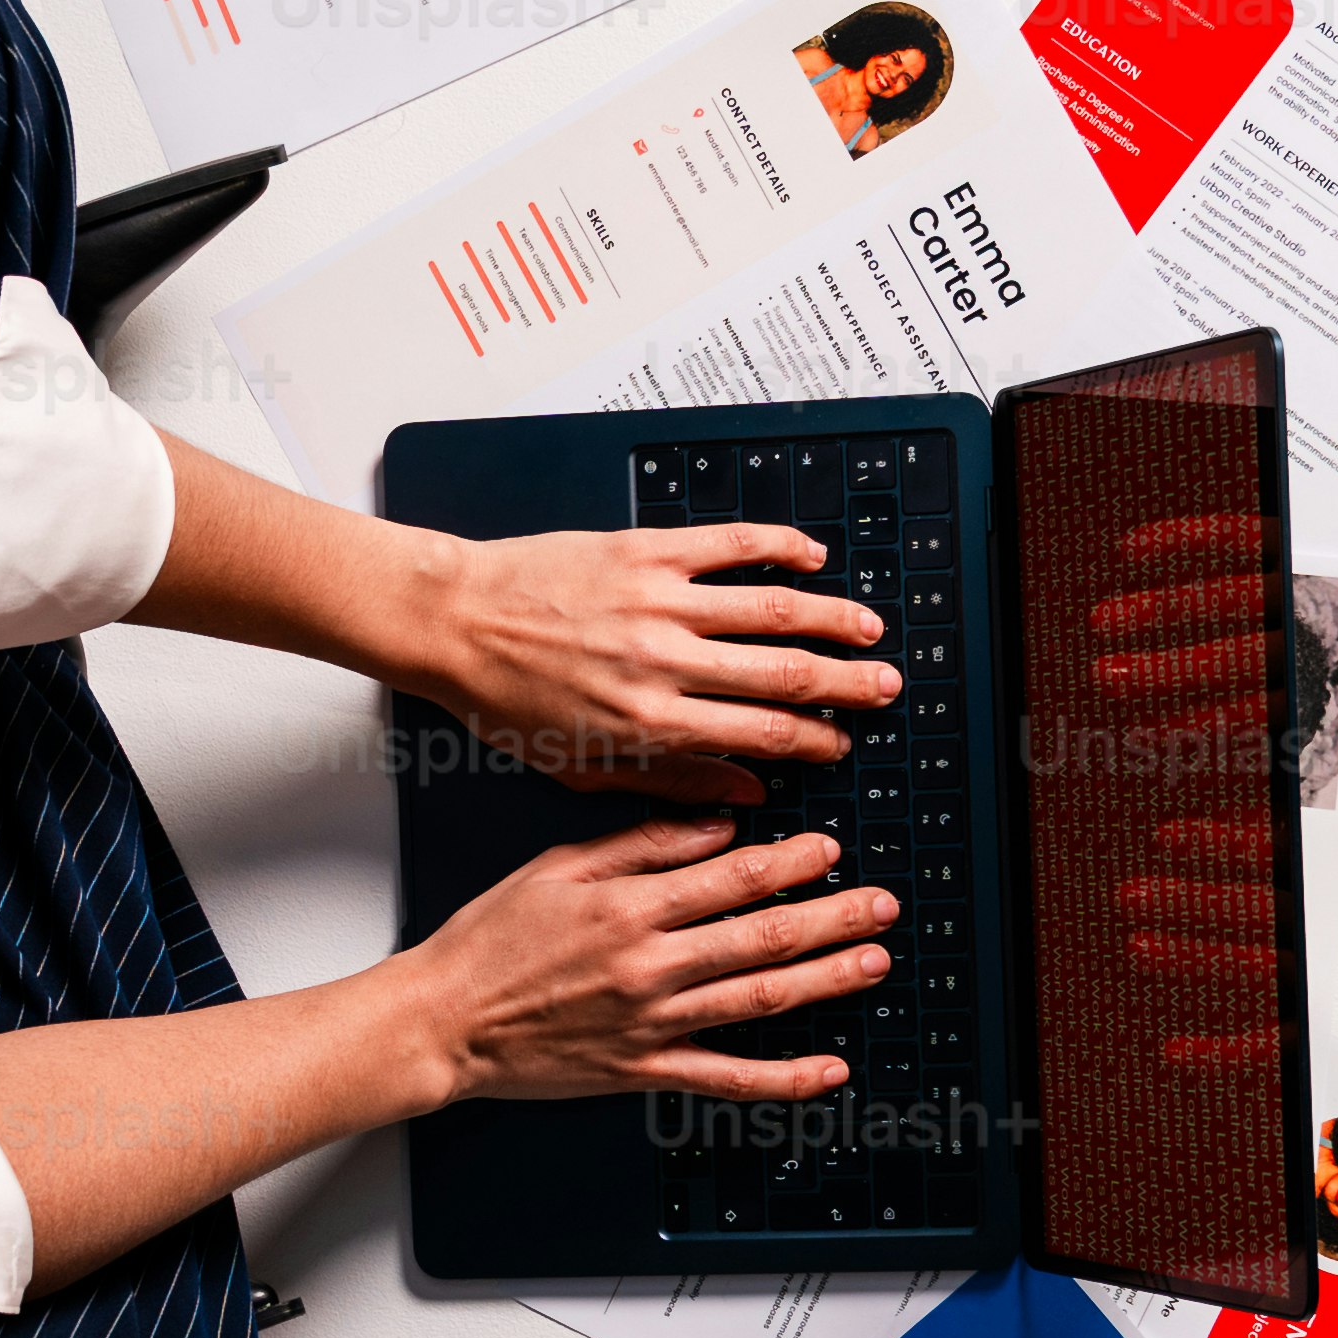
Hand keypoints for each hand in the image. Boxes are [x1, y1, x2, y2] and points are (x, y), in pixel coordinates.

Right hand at [398, 819, 901, 1107]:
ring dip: (825, 980)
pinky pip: (728, 1078)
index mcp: (628, 907)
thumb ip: (639, 845)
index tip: (830, 851)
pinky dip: (784, 1078)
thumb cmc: (488, 943)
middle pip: (761, 936)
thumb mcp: (556, 867)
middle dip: (831, 917)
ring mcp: (651, 1023)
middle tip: (881, 904)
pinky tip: (829, 1069)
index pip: (731, 877)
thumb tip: (715, 825)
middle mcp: (648, 965)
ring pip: (759, 998)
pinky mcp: (644, 1071)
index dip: (792, 862)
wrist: (443, 1023)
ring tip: (874, 961)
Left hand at [406, 523, 901, 790]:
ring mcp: (657, 600)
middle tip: (884, 690)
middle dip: (846, 686)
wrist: (453, 624)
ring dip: (832, 618)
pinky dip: (779, 547)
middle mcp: (662, 661)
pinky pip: (729, 544)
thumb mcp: (580, 769)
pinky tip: (812, 557)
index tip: (840, 744)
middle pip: (784, 674)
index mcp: (648, 723)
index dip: (814, 742)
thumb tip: (746, 793)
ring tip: (868, 629)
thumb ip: (669, 783)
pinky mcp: (644, 550)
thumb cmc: (506, 701)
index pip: (761, 735)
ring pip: (772, 608)